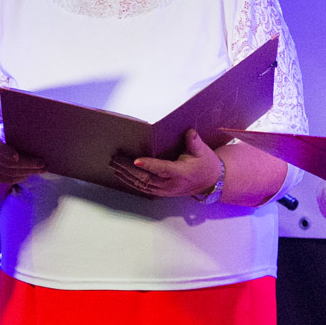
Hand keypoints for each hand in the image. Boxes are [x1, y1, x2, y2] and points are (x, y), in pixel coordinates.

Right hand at [0, 133, 47, 186]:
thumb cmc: (6, 133)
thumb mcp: (11, 128)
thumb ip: (20, 133)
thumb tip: (39, 137)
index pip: (0, 148)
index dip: (7, 153)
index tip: (17, 157)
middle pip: (8, 163)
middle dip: (28, 164)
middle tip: (43, 163)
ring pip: (10, 173)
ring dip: (28, 172)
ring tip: (42, 169)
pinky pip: (7, 180)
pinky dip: (20, 178)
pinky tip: (29, 174)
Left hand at [108, 128, 222, 198]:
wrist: (211, 182)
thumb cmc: (206, 165)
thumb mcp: (203, 152)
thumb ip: (195, 143)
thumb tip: (190, 132)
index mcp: (181, 173)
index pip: (163, 169)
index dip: (149, 165)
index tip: (136, 161)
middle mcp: (171, 184)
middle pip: (147, 179)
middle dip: (129, 169)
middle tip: (116, 159)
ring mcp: (165, 191)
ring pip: (142, 185)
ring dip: (127, 176)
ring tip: (114, 165)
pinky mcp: (162, 192)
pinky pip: (143, 188)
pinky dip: (131, 181)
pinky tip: (121, 174)